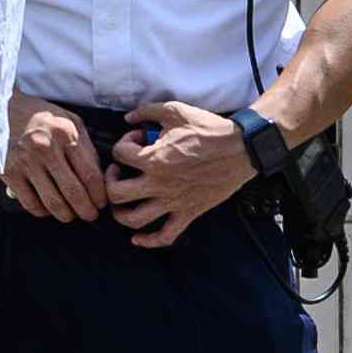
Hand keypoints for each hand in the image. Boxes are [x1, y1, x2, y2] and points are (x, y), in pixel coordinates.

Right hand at [3, 96, 110, 222]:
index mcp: (65, 134)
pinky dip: (43, 212)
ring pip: (53, 202)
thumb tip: (97, 175)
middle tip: (90, 215)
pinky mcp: (10, 173)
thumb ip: (85, 146)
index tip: (101, 202)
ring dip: (66, 215)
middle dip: (87, 211)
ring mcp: (26, 162)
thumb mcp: (69, 120)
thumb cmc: (39, 117)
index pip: (90, 175)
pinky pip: (31, 203)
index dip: (99, 195)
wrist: (0, 111)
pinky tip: (48, 208)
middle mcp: (46, 149)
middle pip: (74, 193)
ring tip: (71, 215)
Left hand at [110, 102, 260, 246]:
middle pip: (116, 194)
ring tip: (122, 203)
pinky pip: (165, 236)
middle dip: (110, 182)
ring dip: (121, 213)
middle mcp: (159, 184)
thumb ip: (147, 111)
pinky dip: (149, 241)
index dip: (124, 142)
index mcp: (153, 160)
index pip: (119, 154)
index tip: (137, 138)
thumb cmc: (209, 130)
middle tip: (118, 173)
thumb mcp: (175, 111)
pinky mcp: (188, 213)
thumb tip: (129, 118)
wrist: (240, 149)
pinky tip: (138, 238)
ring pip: (134, 220)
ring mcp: (173, 202)